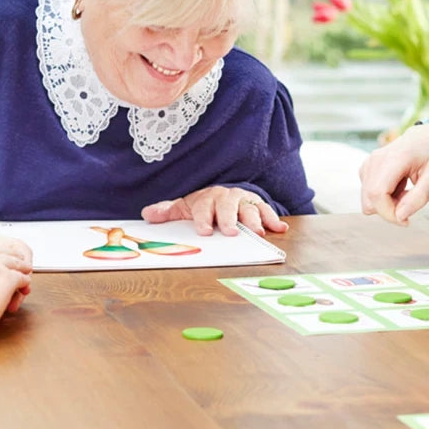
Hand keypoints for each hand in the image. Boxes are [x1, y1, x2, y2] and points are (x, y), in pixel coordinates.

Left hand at [142, 187, 287, 236]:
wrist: (221, 196)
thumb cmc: (203, 206)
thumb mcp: (184, 208)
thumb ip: (167, 212)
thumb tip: (148, 214)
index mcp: (206, 199)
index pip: (203, 207)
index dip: (203, 218)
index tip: (205, 231)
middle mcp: (226, 198)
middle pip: (228, 207)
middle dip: (230, 219)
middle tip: (232, 232)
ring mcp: (243, 201)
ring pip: (250, 209)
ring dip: (255, 220)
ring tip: (258, 232)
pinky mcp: (258, 206)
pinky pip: (267, 211)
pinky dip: (273, 220)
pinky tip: (279, 229)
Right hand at [358, 122, 428, 224]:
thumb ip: (418, 198)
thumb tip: (400, 217)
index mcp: (394, 158)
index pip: (378, 193)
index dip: (389, 213)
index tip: (406, 220)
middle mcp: (375, 160)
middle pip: (369, 200)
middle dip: (389, 210)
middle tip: (411, 201)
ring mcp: (368, 163)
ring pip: (367, 200)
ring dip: (387, 204)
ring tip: (406, 192)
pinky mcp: (366, 169)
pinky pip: (368, 194)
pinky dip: (383, 197)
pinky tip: (398, 187)